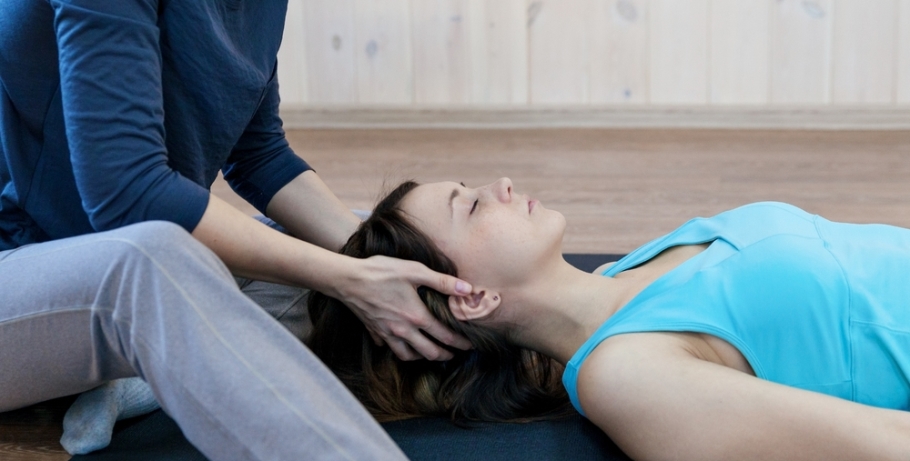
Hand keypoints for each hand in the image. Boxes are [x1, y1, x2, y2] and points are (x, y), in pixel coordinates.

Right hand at [334, 255, 473, 360]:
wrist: (348, 279)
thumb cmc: (382, 272)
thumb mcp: (415, 271)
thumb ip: (442, 281)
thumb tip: (467, 289)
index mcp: (417, 317)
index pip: (444, 336)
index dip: (460, 342)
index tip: (470, 345)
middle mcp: (403, 330)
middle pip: (428, 352)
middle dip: (444, 355)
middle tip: (454, 354)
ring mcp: (387, 333)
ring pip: (407, 355)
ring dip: (421, 356)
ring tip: (429, 352)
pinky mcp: (374, 331)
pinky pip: (388, 347)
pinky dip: (397, 348)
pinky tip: (400, 342)